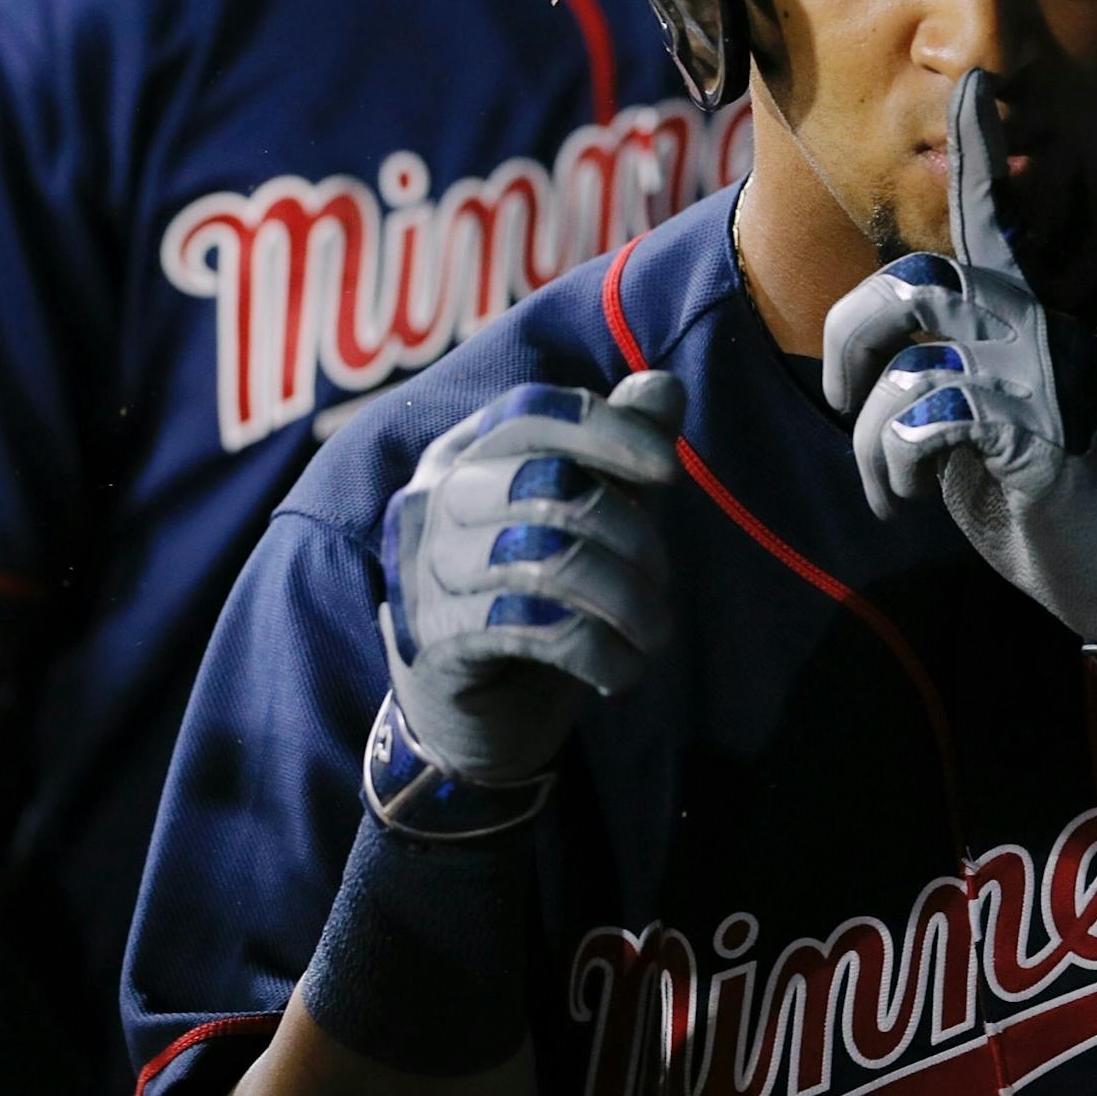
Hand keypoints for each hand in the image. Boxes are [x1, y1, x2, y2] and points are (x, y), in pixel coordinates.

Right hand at [379, 371, 684, 782]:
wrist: (477, 707)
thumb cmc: (537, 590)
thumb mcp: (587, 512)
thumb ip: (620, 449)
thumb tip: (664, 387)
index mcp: (469, 450)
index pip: (535, 413)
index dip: (610, 431)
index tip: (672, 470)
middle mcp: (435, 498)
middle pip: (548, 482)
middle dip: (631, 533)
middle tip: (661, 580)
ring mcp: (425, 568)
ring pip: (546, 558)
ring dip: (625, 599)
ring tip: (653, 631)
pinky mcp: (433, 638)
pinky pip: (534, 628)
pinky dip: (599, 651)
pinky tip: (620, 670)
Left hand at [822, 70, 1096, 642]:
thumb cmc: (1056, 494)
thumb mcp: (1002, 418)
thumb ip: (960, 370)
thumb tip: (898, 366)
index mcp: (1028, 316)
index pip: (996, 215)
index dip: (983, 148)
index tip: (977, 82)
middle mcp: (1037, 329)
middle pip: (914, 279)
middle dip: (850, 339)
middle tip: (846, 397)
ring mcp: (1040, 380)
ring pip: (910, 358)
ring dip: (871, 435)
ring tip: (888, 482)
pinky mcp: (1038, 436)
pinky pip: (929, 420)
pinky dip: (898, 465)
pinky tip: (910, 498)